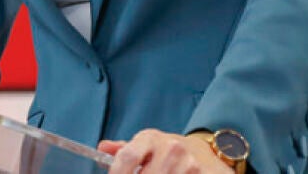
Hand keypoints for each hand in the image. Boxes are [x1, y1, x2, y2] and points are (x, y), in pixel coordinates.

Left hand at [97, 129, 231, 173]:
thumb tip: (103, 147)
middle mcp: (170, 147)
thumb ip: (124, 150)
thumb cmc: (167, 152)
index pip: (128, 157)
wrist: (205, 154)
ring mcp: (189, 162)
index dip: (118, 173)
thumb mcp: (146, 146)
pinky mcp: (203, 173)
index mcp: (150, 138)